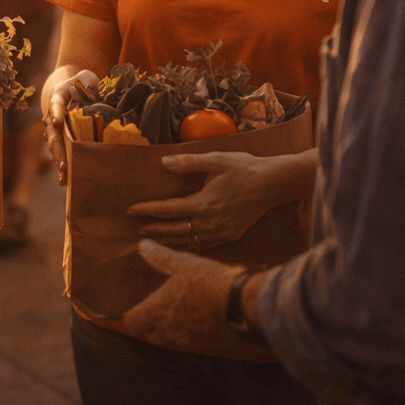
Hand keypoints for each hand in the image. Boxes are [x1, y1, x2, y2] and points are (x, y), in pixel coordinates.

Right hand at [41, 69, 97, 185]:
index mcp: (59, 95)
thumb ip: (89, 84)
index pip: (56, 104)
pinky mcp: (58, 138)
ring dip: (59, 161)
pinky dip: (62, 166)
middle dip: (58, 149)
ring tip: (65, 176)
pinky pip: (58, 152)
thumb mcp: (86, 77)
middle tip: (64, 163)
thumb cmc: (81, 82)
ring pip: (54, 146)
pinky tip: (66, 180)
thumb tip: (98, 98)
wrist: (69, 87)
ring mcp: (52, 128)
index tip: (57, 122)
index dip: (56, 112)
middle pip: (53, 132)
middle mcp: (51, 113)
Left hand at [123, 240, 267, 357]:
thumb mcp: (183, 264)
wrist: (242, 305)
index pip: (132, 322)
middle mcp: (169, 331)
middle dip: (152, 324)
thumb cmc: (209, 281)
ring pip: (172, 339)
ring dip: (173, 329)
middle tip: (158, 308)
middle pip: (151, 334)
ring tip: (182, 312)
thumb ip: (160, 257)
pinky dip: (194, 333)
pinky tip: (204, 319)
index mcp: (158, 311)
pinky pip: (194, 342)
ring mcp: (189, 342)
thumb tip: (143, 246)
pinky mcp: (208, 347)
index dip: (131, 315)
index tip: (135, 308)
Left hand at [127, 151, 288, 248]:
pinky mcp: (230, 236)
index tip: (131, 210)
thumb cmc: (244, 168)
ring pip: (188, 240)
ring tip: (154, 238)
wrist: (273, 184)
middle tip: (138, 230)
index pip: (167, 209)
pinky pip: (203, 244)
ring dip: (169, 239)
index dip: (147, 210)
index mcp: (203, 203)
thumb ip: (188, 163)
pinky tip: (182, 241)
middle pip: (174, 229)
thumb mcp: (215, 160)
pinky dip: (188, 243)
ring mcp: (221, 232)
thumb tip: (163, 163)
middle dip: (154, 229)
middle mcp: (210, 222)